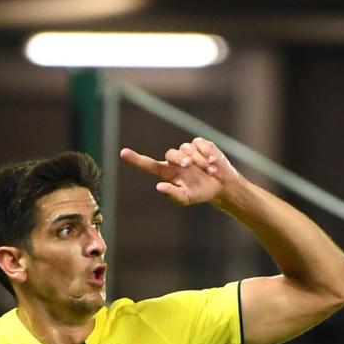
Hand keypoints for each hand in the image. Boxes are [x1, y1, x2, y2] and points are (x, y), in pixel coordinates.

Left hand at [119, 138, 243, 207]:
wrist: (220, 185)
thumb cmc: (200, 193)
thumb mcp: (186, 199)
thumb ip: (172, 194)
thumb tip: (159, 187)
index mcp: (168, 172)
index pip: (148, 164)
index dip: (136, 159)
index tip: (123, 153)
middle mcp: (175, 160)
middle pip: (171, 153)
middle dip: (180, 159)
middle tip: (188, 166)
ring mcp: (187, 150)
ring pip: (187, 149)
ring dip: (198, 160)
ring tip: (209, 171)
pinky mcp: (200, 144)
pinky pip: (199, 144)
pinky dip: (206, 153)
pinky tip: (213, 163)